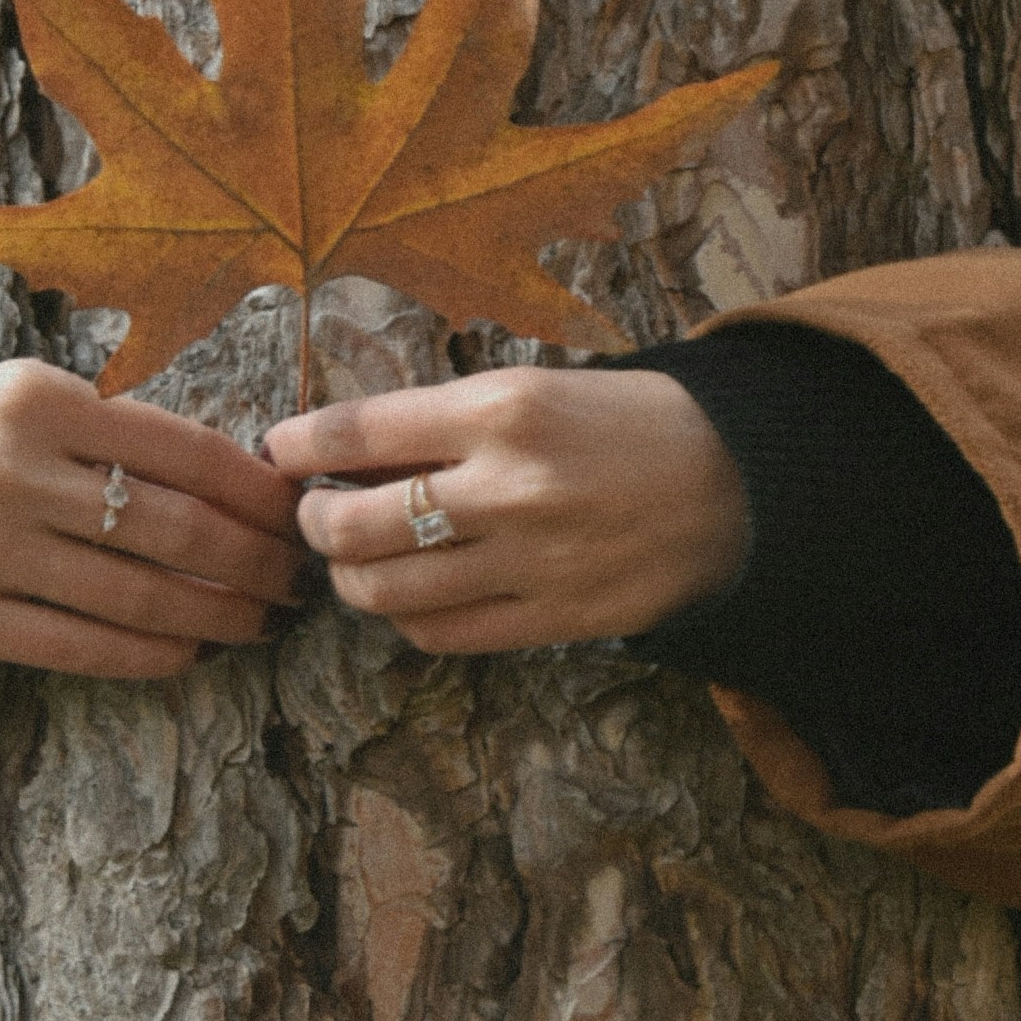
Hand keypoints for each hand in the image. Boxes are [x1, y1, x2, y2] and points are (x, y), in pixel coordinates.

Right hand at [0, 361, 302, 679]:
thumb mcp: (40, 399)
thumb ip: (127, 431)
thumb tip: (254, 487)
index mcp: (40, 400)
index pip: (185, 451)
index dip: (257, 494)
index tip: (296, 518)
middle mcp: (6, 471)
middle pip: (174, 530)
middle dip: (254, 562)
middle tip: (294, 581)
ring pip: (136, 597)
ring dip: (217, 617)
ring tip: (257, 622)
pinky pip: (79, 648)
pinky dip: (150, 654)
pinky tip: (190, 651)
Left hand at [264, 367, 746, 656]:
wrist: (739, 485)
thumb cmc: (627, 422)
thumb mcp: (534, 387)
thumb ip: (442, 422)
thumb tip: (339, 450)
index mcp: (500, 408)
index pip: (353, 433)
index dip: (296, 447)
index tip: (281, 452)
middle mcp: (506, 487)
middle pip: (350, 526)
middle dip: (311, 523)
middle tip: (314, 514)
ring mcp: (528, 562)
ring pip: (383, 591)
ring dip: (350, 578)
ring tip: (355, 558)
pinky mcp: (550, 619)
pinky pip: (439, 633)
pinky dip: (405, 616)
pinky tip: (410, 593)